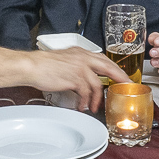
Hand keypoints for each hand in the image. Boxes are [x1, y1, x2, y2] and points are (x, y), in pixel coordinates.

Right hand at [0, 46, 128, 111]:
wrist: (32, 66)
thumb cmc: (43, 65)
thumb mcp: (64, 60)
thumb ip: (77, 66)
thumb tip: (84, 79)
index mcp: (81, 52)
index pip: (104, 59)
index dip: (114, 69)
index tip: (121, 76)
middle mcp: (83, 58)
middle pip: (109, 68)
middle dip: (120, 78)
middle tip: (126, 87)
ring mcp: (80, 68)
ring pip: (98, 84)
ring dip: (98, 98)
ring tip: (95, 106)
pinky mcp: (75, 78)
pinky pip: (86, 93)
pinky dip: (86, 101)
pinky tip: (82, 106)